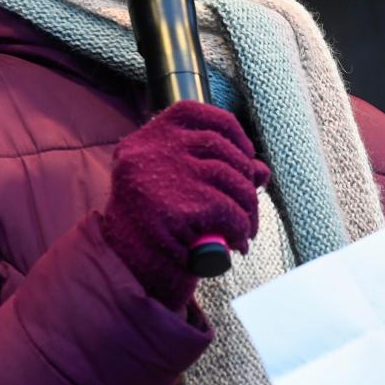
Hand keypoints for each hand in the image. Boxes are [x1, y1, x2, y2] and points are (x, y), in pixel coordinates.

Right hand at [100, 100, 270, 309]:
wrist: (124, 270)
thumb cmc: (152, 226)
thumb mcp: (175, 188)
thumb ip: (213, 170)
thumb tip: (261, 170)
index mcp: (146, 139)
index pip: (197, 114)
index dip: (231, 131)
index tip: (246, 153)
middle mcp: (152, 150)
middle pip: (222, 149)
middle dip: (246, 181)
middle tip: (248, 209)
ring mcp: (165, 176)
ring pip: (233, 181)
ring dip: (248, 210)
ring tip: (244, 230)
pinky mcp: (179, 208)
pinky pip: (232, 213)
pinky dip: (241, 230)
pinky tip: (235, 242)